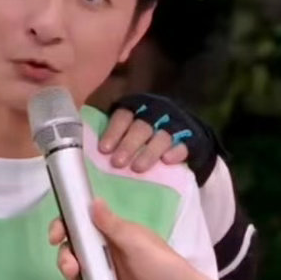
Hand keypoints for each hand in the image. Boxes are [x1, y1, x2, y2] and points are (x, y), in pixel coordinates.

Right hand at [48, 199, 236, 279]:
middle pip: (73, 246)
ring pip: (74, 267)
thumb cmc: (163, 265)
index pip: (82, 223)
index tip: (56, 234)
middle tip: (69, 263)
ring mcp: (102, 273)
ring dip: (68, 268)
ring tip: (76, 275)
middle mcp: (104, 251)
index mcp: (112, 233)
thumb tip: (92, 201)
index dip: (65, 225)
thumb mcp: (137, 242)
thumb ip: (112, 225)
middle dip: (65, 251)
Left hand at [101, 93, 224, 185]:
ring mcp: (174, 127)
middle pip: (141, 127)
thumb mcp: (128, 133)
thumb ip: (114, 138)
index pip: (123, 116)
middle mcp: (155, 116)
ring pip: (161, 136)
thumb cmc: (144, 140)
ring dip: (149, 152)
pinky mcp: (191, 140)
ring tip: (137, 168)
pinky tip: (167, 161)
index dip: (113, 132)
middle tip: (117, 163)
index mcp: (137, 110)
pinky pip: (183, 144)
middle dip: (128, 145)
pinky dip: (175, 152)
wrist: (183, 141)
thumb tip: (89, 150)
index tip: (104, 150)